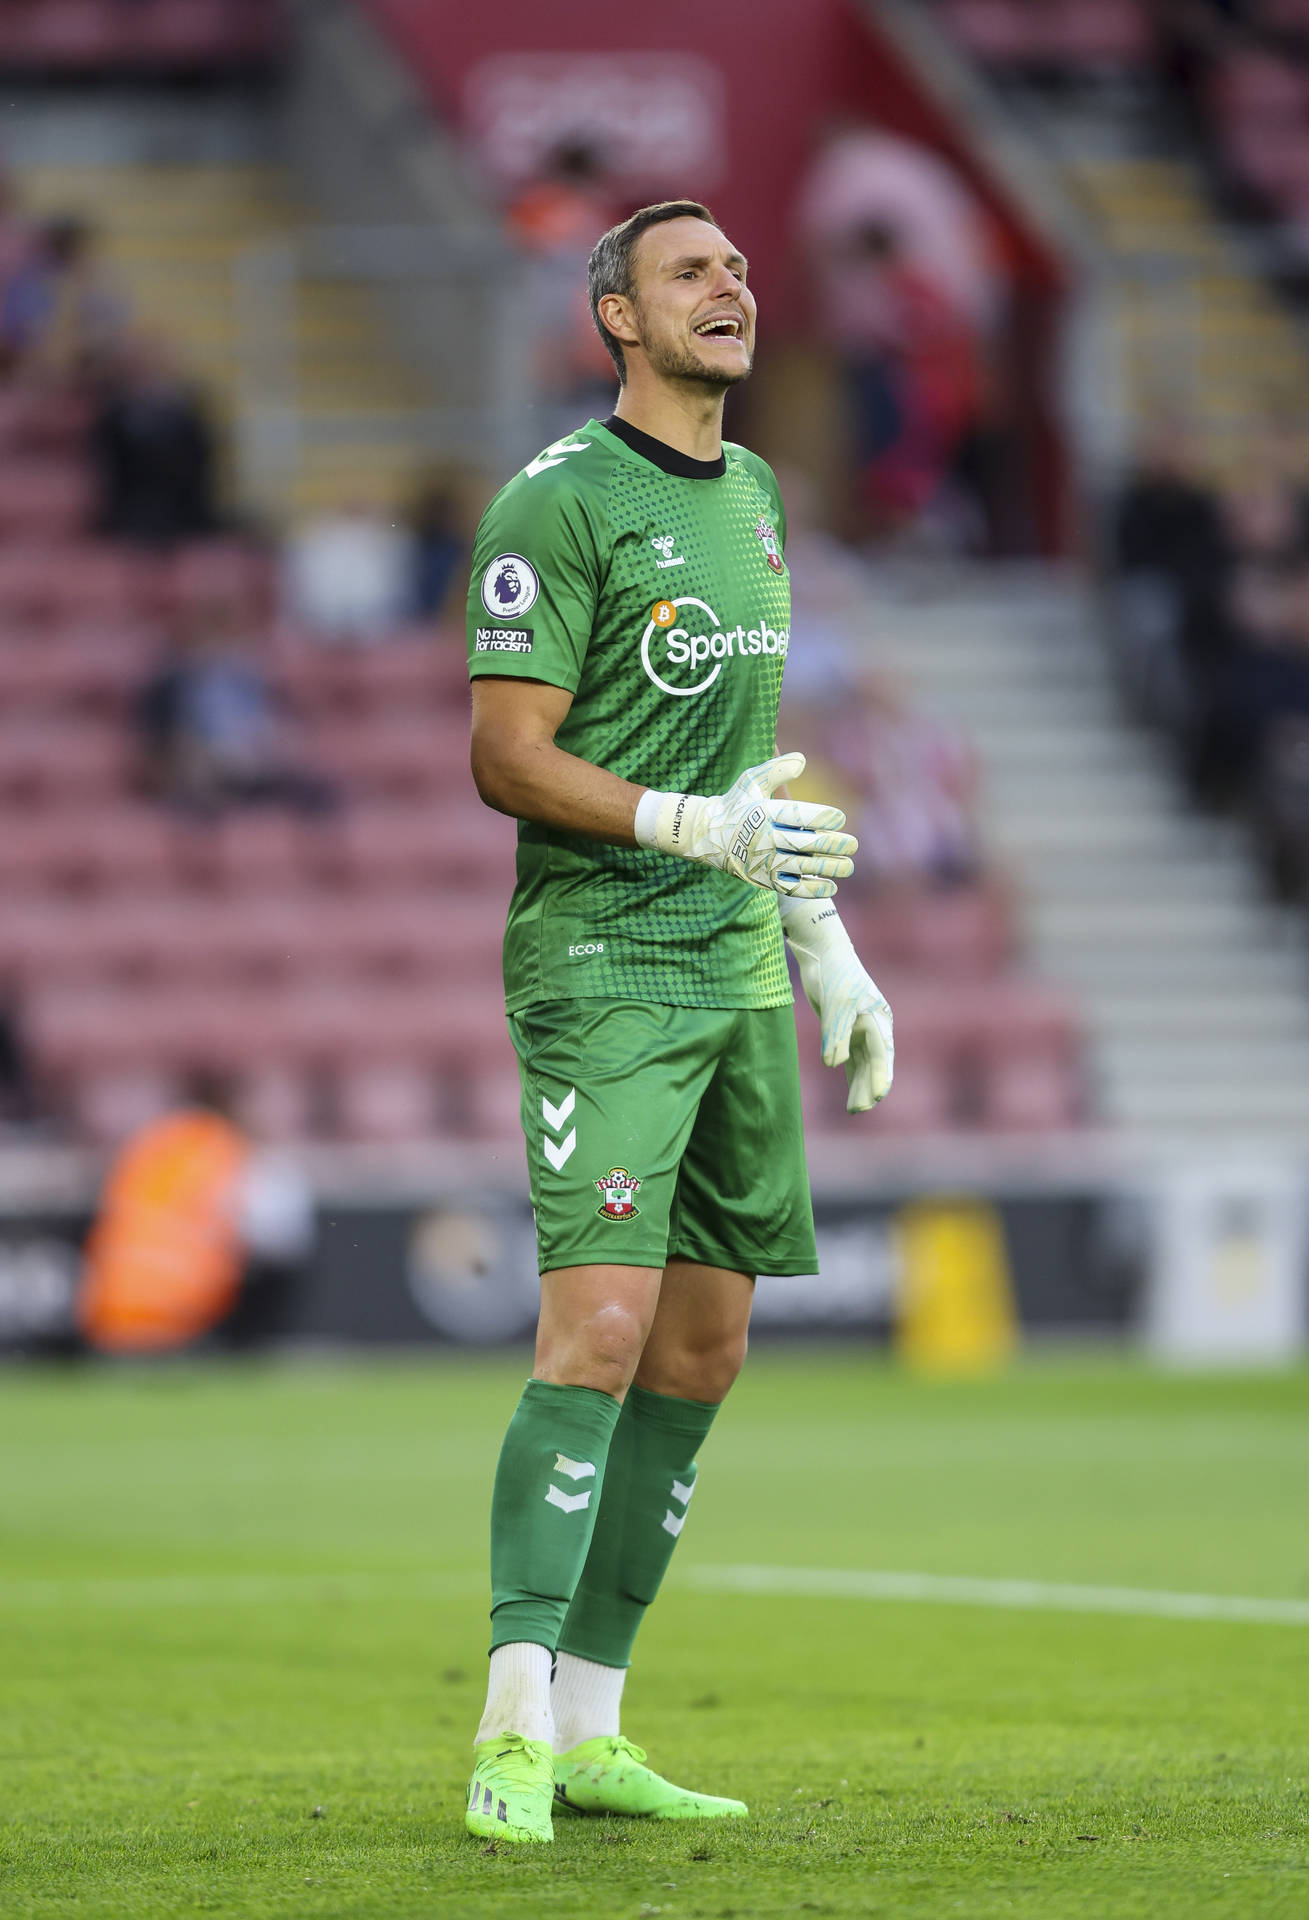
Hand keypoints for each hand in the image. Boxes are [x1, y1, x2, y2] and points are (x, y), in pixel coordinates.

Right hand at [635, 752, 856, 899]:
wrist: (706, 836)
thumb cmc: (736, 804)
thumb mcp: (751, 780)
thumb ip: (777, 769)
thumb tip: (803, 760)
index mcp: (764, 812)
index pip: (799, 815)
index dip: (823, 818)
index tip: (840, 818)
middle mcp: (764, 838)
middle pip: (805, 843)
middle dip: (833, 845)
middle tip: (853, 845)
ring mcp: (763, 861)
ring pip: (801, 866)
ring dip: (829, 868)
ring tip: (848, 866)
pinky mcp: (762, 880)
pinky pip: (791, 887)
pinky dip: (812, 889)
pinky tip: (832, 886)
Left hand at [779, 896, 893, 1111]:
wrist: (824, 954)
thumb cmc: (834, 975)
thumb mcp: (835, 1004)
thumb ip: (835, 1034)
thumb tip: (835, 1065)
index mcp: (878, 1019)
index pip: (881, 1054)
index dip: (879, 1076)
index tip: (876, 1097)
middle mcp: (874, 1027)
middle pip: (875, 1063)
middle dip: (868, 1087)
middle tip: (858, 1109)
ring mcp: (861, 1029)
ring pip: (864, 1064)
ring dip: (860, 1085)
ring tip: (854, 1109)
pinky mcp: (846, 1030)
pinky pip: (854, 1058)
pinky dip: (852, 1075)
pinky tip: (850, 1092)